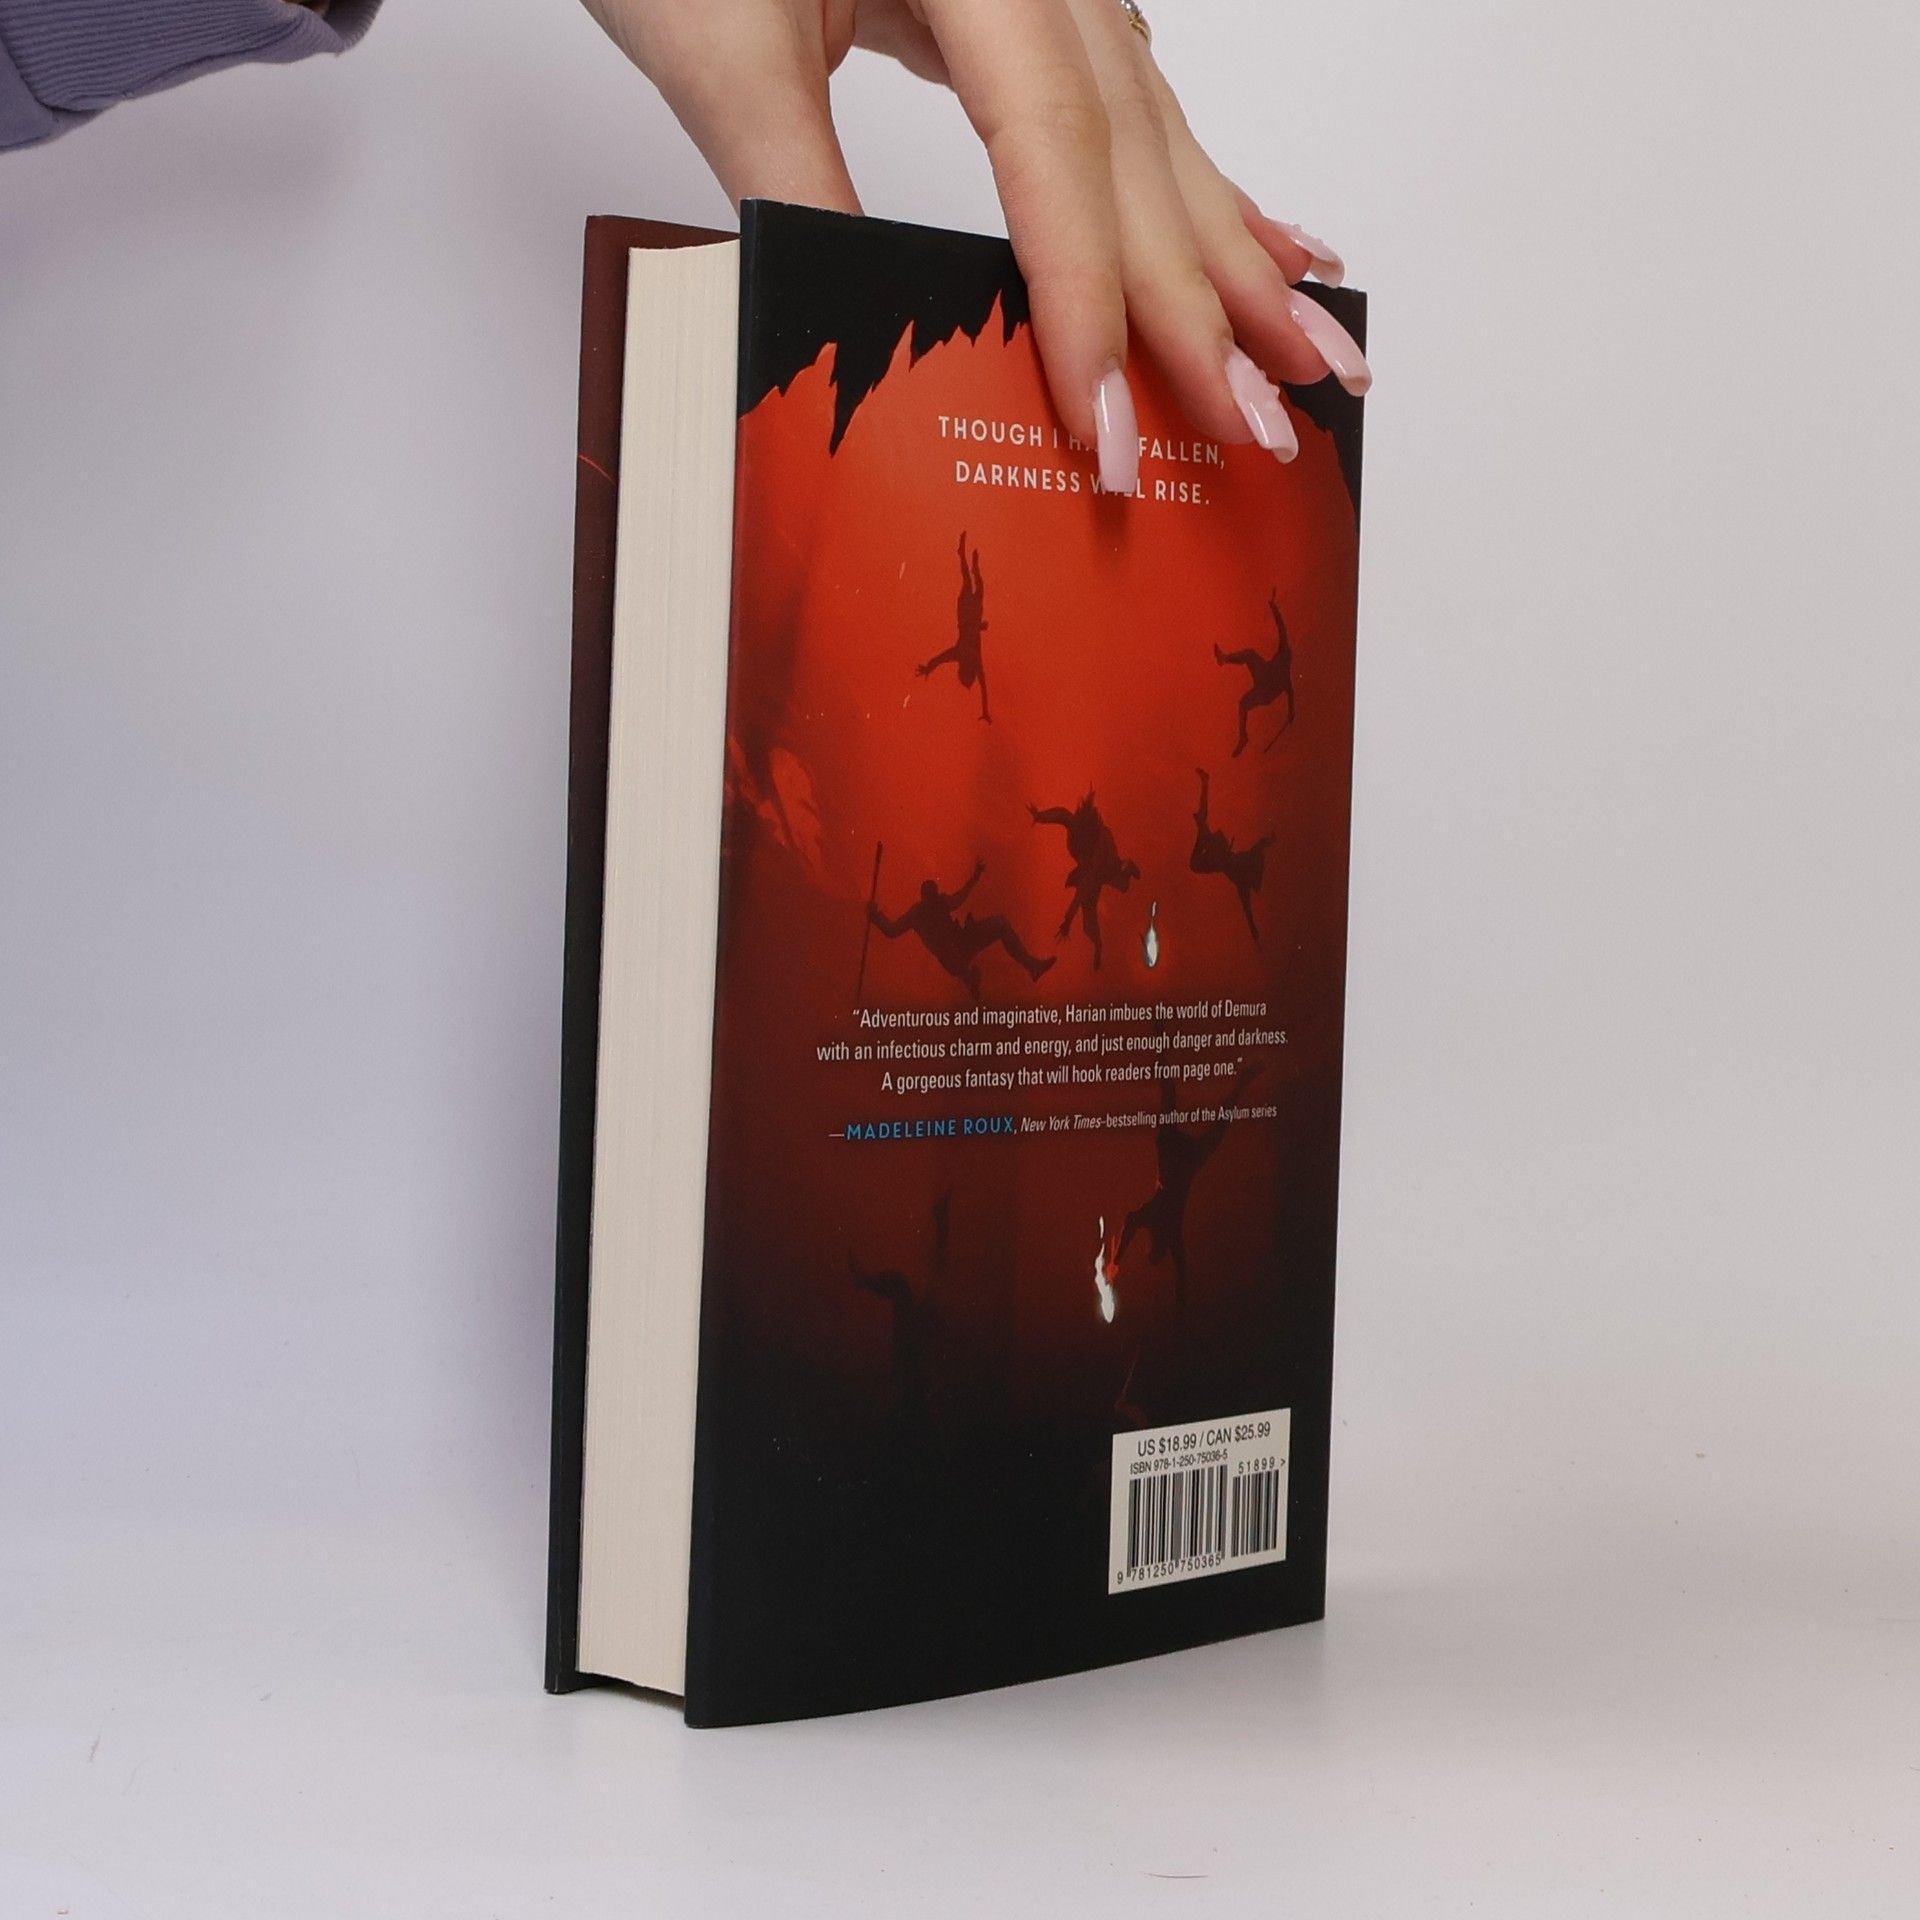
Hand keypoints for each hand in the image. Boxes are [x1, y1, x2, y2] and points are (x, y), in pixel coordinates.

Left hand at [577, 0, 1366, 476]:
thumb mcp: (722, 47)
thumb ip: (798, 189)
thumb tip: (869, 336)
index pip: (1055, 151)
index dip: (1089, 299)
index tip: (1105, 423)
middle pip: (1136, 149)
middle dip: (1204, 304)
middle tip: (1262, 424)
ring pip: (1156, 130)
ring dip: (1229, 254)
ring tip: (1304, 350)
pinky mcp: (1032, 4)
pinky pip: (1134, 107)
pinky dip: (1195, 188)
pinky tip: (1263, 235)